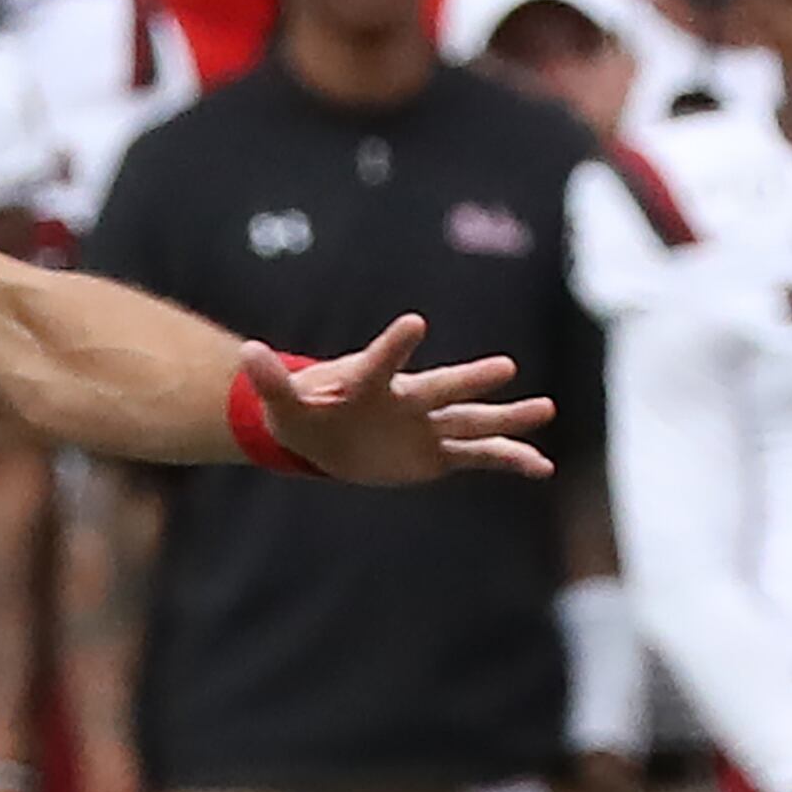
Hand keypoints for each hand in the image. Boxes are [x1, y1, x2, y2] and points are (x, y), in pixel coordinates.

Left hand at [247, 317, 556, 484]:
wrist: (322, 433)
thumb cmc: (303, 410)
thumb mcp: (282, 402)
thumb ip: (270, 380)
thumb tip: (247, 353)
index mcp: (372, 382)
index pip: (383, 362)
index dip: (394, 347)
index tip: (413, 324)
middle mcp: (408, 399)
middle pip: (441, 390)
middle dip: (469, 382)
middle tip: (504, 368)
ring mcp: (427, 425)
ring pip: (472, 421)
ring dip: (507, 418)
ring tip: (545, 409)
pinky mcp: (437, 452)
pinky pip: (477, 456)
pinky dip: (509, 460)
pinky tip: (541, 467)